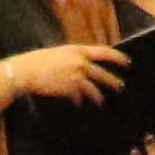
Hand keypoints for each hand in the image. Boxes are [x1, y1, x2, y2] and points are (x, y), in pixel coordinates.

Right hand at [0, 42, 116, 106]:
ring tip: (101, 101)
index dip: (117, 57)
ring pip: (93, 89)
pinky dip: (79, 101)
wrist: (27, 71)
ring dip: (98, 96)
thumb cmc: (40, 60)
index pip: (104, 52)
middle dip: (113, 81)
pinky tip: (79, 103)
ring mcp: (76, 77)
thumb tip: (86, 64)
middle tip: (120, 86)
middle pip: (102, 74)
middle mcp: (80, 63)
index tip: (127, 62)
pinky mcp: (70, 89)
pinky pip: (79, 97)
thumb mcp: (60, 52)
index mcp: (78, 50)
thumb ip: (75, 57)